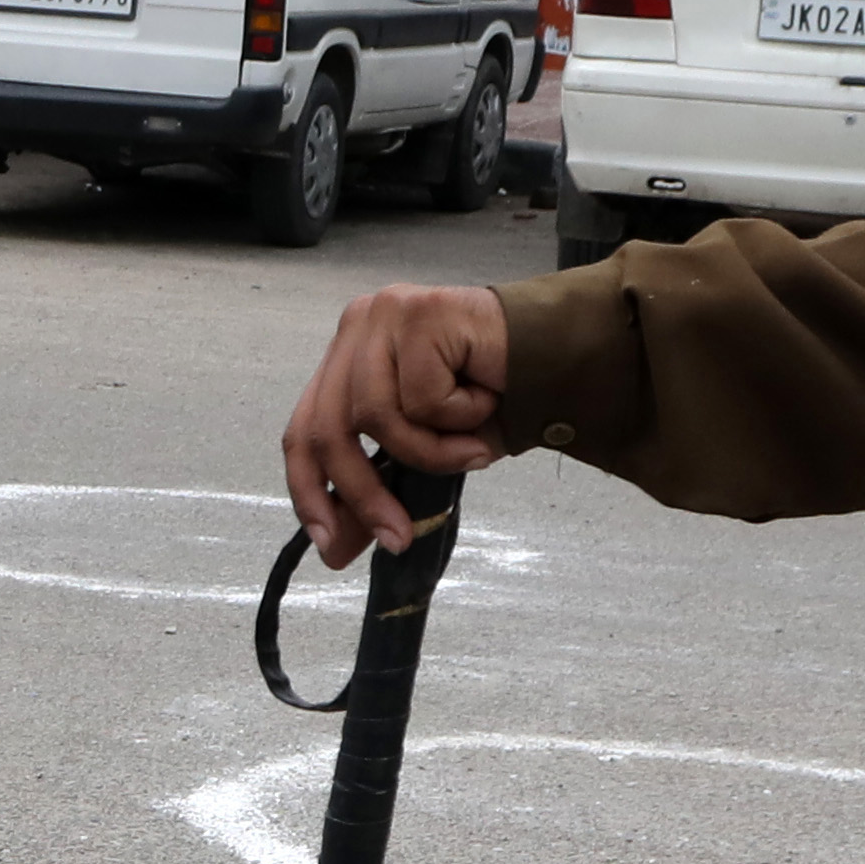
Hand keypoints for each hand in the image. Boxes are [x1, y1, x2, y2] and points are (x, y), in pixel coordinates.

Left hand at [282, 284, 513, 559]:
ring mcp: (385, 314)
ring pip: (376, 416)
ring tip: (471, 446)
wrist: (561, 359)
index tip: (328, 543)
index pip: (303, 429)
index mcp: (347, 357)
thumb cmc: (494, 400)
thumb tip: (336, 551)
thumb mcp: (424, 454)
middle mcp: (358, 327)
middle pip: (328, 427)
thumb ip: (377, 489)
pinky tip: (487, 398)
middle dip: (364, 493)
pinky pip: (422, 396)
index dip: (309, 489)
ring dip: (430, 450)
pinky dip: (459, 417)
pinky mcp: (421, 312)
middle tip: (398, 537)